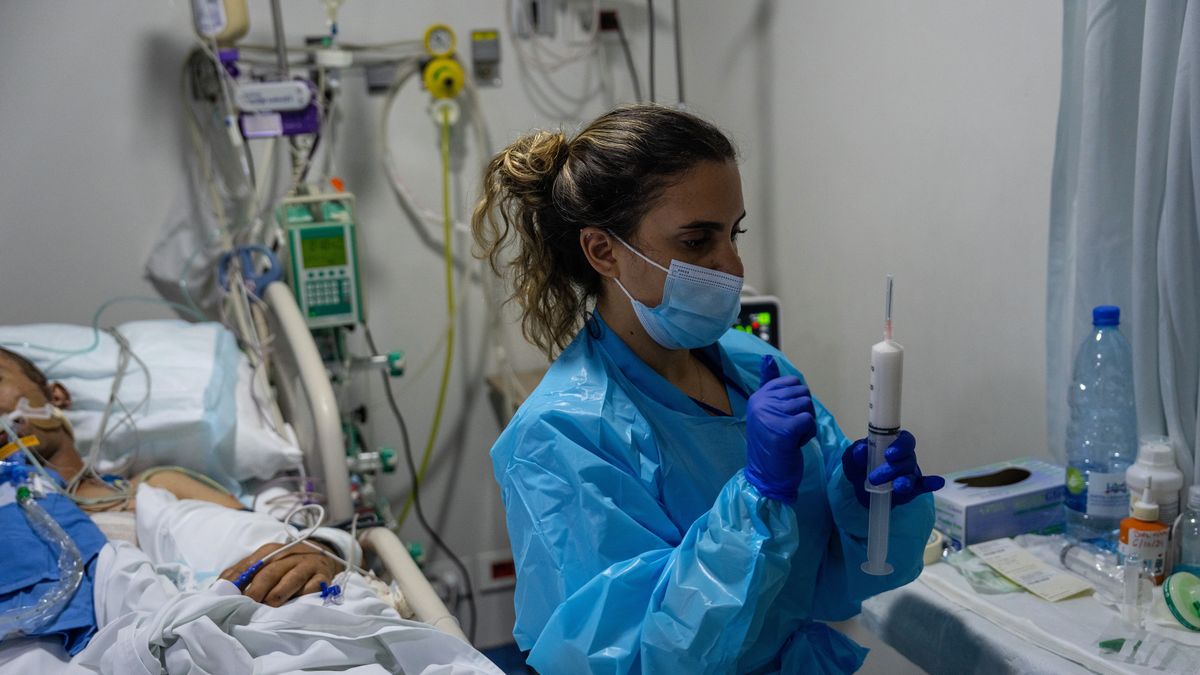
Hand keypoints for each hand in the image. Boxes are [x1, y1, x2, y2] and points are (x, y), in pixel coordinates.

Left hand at [219, 542, 338, 606]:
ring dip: (279, 593)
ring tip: (269, 605)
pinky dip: (306, 594)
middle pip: (270, 571)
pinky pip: (314, 586)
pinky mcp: (323, 576)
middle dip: (257, 589)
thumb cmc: (286, 565)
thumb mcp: (265, 563)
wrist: (323, 557)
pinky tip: (297, 603)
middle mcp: (289, 555)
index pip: (250, 565)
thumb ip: (243, 574)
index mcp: (270, 551)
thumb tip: (217, 588)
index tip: (226, 596)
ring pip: (292, 578)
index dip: (237, 581)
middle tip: (247, 605)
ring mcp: (307, 565)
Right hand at [744, 355, 816, 502]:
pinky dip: (808, 433)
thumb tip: (769, 359)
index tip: (786, 418)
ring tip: (792, 437)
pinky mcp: (784, 429)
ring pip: (807, 406)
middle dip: (803, 413)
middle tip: (790, 430)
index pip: (792, 382)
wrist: (766, 478)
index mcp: (758, 397)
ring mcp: (771, 415)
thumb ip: (770, 386)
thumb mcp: (767, 413)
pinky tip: (795, 444)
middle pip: (802, 393)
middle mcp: (761, 402)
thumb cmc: (771, 447)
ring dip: (806, 424)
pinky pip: (809, 420)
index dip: (797, 401)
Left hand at [841, 430, 944, 508]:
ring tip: (897, 486)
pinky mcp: (912, 489)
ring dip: (904, 481)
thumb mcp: (851, 458)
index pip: (905, 439)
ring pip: (911, 476)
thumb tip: (861, 450)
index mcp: (892, 444)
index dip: (900, 445)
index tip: (889, 454)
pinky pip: (923, 486)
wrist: (859, 489)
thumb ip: (855, 453)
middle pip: (907, 459)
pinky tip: (937, 483)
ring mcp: (910, 473)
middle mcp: (905, 457)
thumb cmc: (859, 466)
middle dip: (892, 469)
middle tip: (874, 477)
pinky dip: (930, 484)